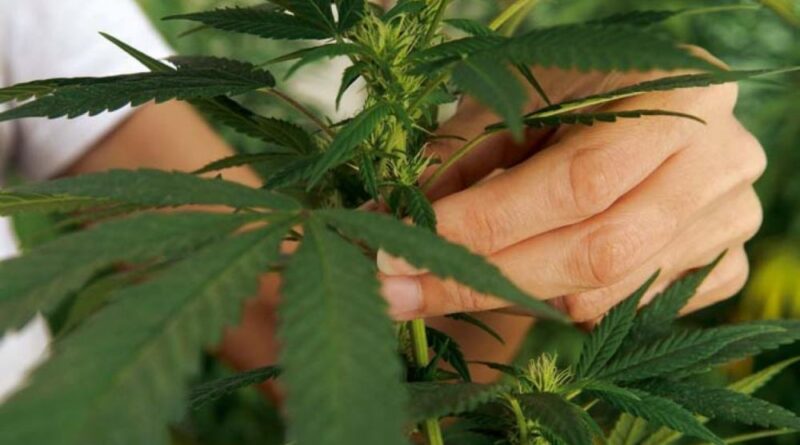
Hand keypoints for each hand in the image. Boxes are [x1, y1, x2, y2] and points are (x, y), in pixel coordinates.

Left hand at [380, 54, 764, 321]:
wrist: (645, 98)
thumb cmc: (572, 89)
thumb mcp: (510, 104)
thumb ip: (453, 164)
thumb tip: (381, 227)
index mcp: (678, 93)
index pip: (574, 183)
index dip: (481, 227)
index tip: (398, 257)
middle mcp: (721, 159)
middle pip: (597, 251)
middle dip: (486, 279)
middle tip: (402, 294)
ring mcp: (732, 217)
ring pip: (610, 291)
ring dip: (520, 292)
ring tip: (461, 273)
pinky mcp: (729, 262)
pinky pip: (636, 308)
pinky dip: (573, 302)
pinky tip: (538, 272)